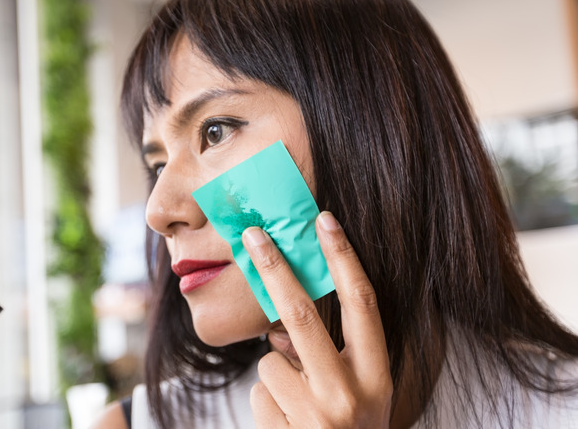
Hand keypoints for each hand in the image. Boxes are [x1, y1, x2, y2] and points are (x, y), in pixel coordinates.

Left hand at [243, 212, 391, 427]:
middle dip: (273, 269)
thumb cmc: (353, 427)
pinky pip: (258, 391)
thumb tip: (276, 328)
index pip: (363, 304)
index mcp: (378, 375)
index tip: (324, 220)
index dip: (344, 258)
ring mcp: (315, 415)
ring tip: (301, 406)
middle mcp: (351, 394)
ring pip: (270, 361)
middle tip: (251, 234)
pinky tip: (288, 424)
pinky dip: (267, 401)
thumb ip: (333, 353)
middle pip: (301, 316)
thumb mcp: (361, 391)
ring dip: (276, 374)